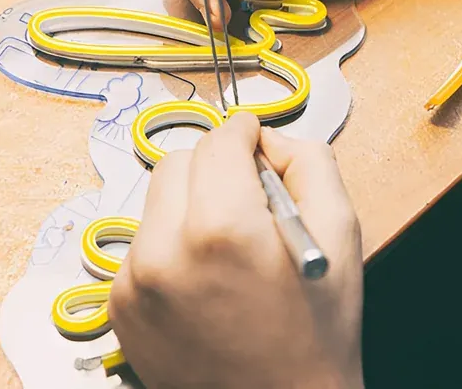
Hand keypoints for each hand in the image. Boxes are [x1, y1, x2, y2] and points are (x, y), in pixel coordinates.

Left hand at [108, 112, 364, 388]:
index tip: (254, 136)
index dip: (244, 132)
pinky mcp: (120, 306)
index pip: (219, 141)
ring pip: (157, 201)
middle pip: (179, 163)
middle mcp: (163, 251)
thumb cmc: (318, 329)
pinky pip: (143, 244)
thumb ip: (309, 162)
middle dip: (215, 166)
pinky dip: (171, 243)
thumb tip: (267, 139)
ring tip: (227, 244)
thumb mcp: (341, 232)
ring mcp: (133, 282)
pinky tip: (205, 274)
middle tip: (248, 196)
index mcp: (221, 228)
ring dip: (191, 204)